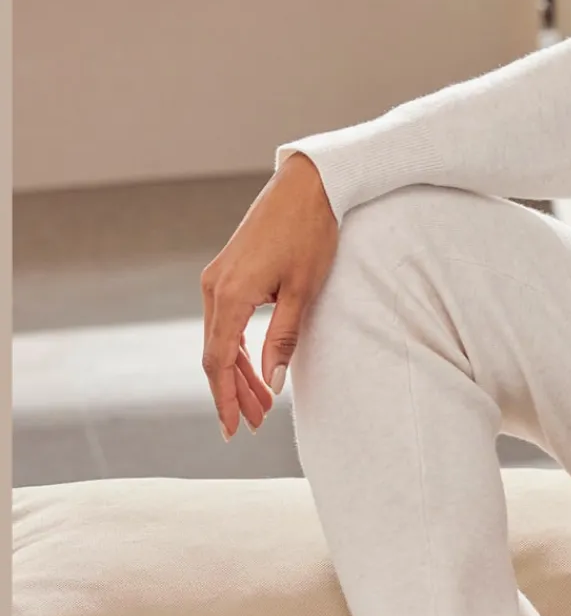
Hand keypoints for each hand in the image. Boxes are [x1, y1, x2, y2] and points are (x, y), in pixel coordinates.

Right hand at [199, 151, 339, 440]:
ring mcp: (217, 279)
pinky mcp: (227, 273)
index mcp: (230, 295)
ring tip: (259, 405)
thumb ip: (284, 339)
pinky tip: (255, 368)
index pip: (218, 360)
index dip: (224, 398)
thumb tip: (273, 385)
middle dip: (232, 392)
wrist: (307, 187)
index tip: (233, 428)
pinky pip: (225, 321)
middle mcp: (214, 288)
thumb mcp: (303, 292)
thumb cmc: (310, 235)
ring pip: (219, 339)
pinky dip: (238, 348)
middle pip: (215, 354)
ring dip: (237, 373)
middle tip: (252, 425)